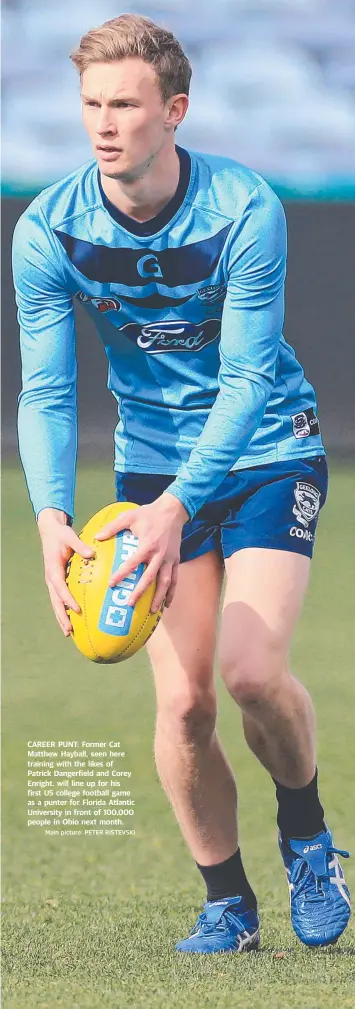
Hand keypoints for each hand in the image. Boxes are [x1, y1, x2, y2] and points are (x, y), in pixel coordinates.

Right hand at [37, 508, 94, 635]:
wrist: (50, 531)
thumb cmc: (61, 534)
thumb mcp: (69, 536)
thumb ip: (80, 546)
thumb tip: (92, 554)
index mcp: (53, 569)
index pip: (60, 587)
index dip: (68, 599)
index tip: (76, 609)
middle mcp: (51, 578)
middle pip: (55, 601)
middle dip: (62, 616)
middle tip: (69, 630)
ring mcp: (52, 581)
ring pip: (56, 603)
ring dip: (61, 617)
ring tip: (69, 632)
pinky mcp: (56, 581)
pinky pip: (60, 598)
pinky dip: (64, 609)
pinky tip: (72, 619)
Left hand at [96, 493, 188, 612]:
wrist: (173, 510)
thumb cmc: (148, 513)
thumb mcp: (129, 516)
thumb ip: (112, 527)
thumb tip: (96, 537)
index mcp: (147, 545)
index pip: (132, 563)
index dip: (121, 574)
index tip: (111, 585)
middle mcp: (159, 554)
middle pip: (150, 577)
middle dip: (140, 592)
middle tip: (129, 604)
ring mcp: (169, 559)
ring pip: (166, 582)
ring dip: (159, 597)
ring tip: (152, 611)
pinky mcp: (176, 560)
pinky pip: (175, 579)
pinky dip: (171, 592)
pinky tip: (167, 604)